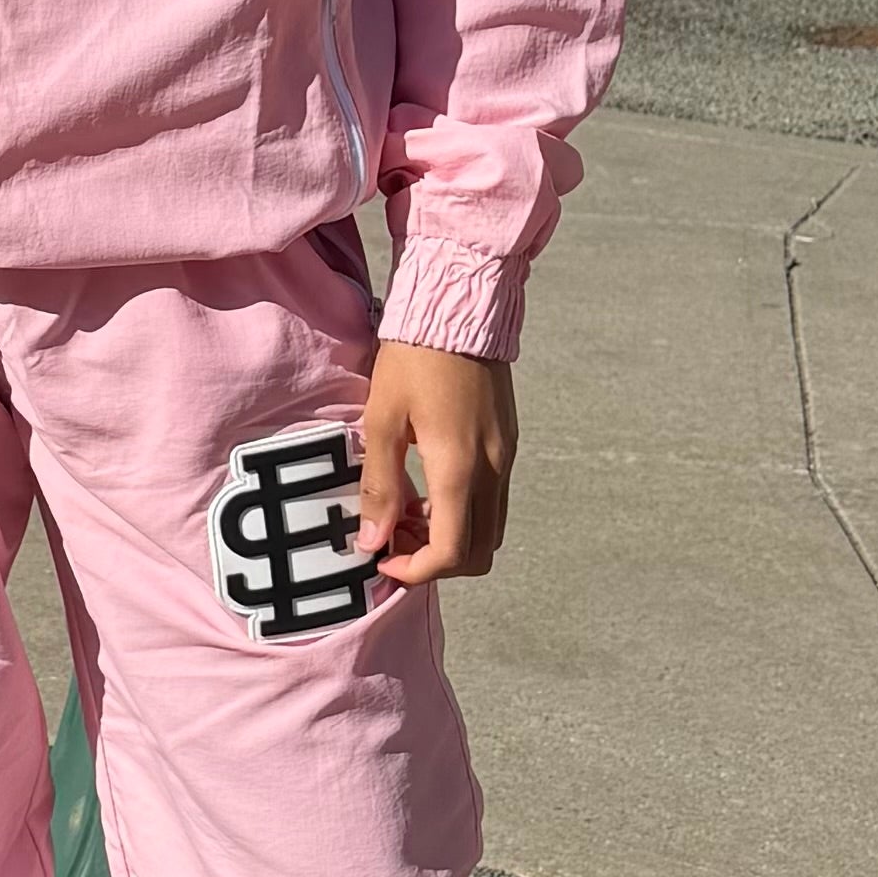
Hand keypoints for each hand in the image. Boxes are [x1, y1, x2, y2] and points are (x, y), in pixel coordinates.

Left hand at [358, 339, 515, 587]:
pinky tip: (426, 486)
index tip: (381, 559)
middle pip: (479, 552)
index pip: (450, 552)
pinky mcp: (508, 442)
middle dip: (436, 562)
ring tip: (406, 513)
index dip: (415, 570)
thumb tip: (370, 541)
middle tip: (393, 540)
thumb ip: (379, 485)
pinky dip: (462, 511)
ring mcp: (506, 457)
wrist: (459, 306)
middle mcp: (493, 470)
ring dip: (451, 537)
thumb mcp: (382, 419)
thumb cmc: (414, 358)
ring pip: (490, 528)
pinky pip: (493, 499)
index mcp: (460, 469)